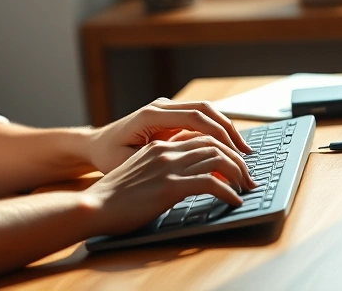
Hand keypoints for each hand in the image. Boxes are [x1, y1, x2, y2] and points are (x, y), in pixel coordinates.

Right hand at [83, 135, 253, 235]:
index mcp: (157, 145)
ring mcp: (168, 167)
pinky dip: (228, 191)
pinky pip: (211, 183)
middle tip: (248, 174)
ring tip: (246, 187)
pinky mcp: (170, 186)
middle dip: (237, 157)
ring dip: (238, 172)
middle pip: (213, 143)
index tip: (235, 159)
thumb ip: (158, 165)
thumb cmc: (113, 195)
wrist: (94, 206)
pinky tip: (233, 201)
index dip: (222, 145)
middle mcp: (165, 150)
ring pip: (217, 158)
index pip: (199, 135)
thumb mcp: (137, 170)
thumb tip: (182, 172)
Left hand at [88, 98, 251, 174]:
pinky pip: (198, 119)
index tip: (235, 154)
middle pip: (205, 110)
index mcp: (151, 115)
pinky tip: (227, 148)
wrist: (95, 145)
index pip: (195, 118)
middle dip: (229, 131)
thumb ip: (160, 161)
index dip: (219, 135)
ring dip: (226, 129)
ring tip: (243, 152)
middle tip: (246, 155)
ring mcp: (166, 108)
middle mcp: (161, 107)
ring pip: (205, 112)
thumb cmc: (108, 157)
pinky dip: (215, 130)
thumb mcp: (130, 163)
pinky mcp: (170, 116)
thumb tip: (192, 167)